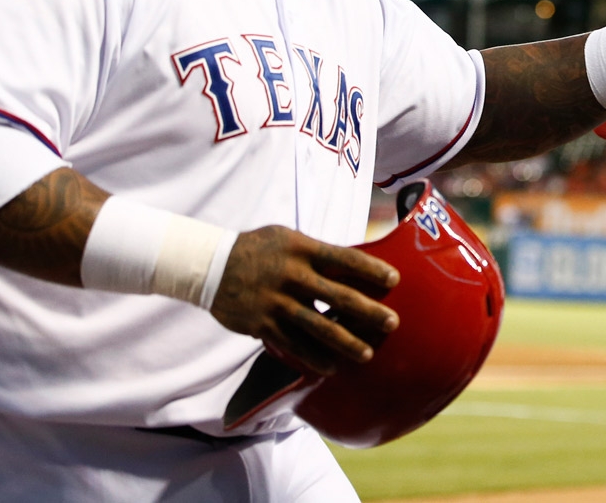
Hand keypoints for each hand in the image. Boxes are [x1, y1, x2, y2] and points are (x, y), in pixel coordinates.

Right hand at [210, 226, 399, 376]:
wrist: (211, 266)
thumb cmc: (259, 249)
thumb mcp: (289, 239)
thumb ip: (318, 252)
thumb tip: (354, 267)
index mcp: (302, 249)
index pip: (344, 259)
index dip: (371, 270)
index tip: (395, 280)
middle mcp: (293, 276)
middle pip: (339, 297)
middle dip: (369, 312)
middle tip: (393, 324)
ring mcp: (277, 302)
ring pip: (318, 327)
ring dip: (346, 342)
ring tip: (367, 354)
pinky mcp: (262, 324)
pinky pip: (293, 345)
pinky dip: (314, 358)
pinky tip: (331, 367)